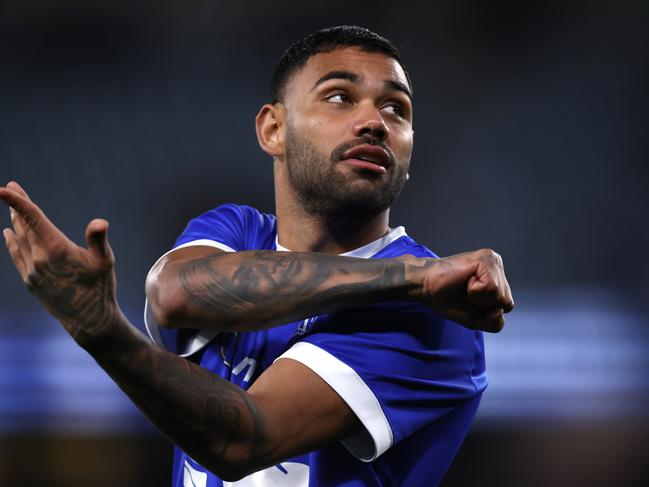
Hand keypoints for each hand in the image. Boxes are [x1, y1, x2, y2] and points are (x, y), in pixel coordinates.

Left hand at [0, 181, 120, 346]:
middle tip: (11, 187)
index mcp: (57, 249)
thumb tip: (100, 223)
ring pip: (19, 240)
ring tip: (13, 209)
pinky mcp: (30, 281)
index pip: (33, 218)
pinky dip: (11, 242)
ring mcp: (32, 271)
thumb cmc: (101, 288)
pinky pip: (17, 256)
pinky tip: (8, 233)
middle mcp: (39, 258)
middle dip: (17, 206)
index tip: (4, 188)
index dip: (18, 201)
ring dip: (16, 222)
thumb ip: (98, 240)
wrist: (88, 320)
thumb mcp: (105, 262)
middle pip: (24, 226)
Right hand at [404, 249, 513, 331]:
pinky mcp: (486, 259)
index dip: (485, 310)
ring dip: (478, 298)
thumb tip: (499, 310)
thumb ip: (494, 323)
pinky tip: (465, 280)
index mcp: (497, 277)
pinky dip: (475, 291)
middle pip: (505, 301)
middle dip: (483, 305)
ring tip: (464, 286)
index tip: (467, 299)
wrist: (426, 286)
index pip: (505, 306)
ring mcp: (493, 260)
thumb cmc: (447, 298)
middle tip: (465, 292)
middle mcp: (497, 265)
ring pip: (500, 295)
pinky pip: (491, 287)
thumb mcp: (475, 319)